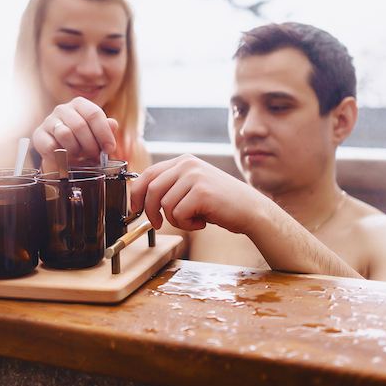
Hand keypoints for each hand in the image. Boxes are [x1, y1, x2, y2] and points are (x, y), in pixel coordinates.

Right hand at [33, 97, 118, 170]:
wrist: (59, 150)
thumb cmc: (81, 139)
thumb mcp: (96, 134)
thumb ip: (106, 129)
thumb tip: (113, 124)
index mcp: (79, 104)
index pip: (94, 114)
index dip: (104, 133)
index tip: (109, 148)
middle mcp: (63, 109)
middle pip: (80, 125)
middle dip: (91, 145)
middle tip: (96, 157)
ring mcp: (49, 121)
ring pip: (65, 134)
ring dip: (75, 149)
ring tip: (78, 155)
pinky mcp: (39, 134)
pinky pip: (51, 146)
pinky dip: (60, 156)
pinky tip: (65, 158)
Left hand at [130, 154, 270, 233]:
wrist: (250, 210)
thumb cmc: (220, 203)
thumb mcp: (192, 187)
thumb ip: (171, 186)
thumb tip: (142, 198)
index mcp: (183, 161)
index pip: (148, 173)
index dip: (137, 193)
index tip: (135, 209)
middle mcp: (188, 164)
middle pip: (152, 189)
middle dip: (150, 211)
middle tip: (158, 224)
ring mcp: (195, 177)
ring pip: (165, 205)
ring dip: (175, 220)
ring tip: (193, 219)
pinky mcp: (201, 192)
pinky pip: (178, 214)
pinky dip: (187, 224)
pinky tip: (201, 222)